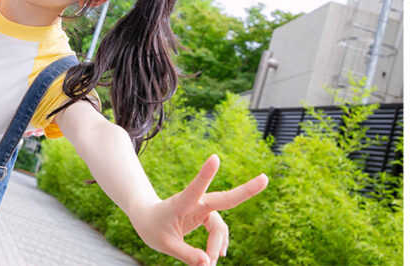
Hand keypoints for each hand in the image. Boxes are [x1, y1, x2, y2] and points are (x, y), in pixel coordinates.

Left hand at [128, 155, 267, 265]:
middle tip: (265, 179)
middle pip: (224, 199)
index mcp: (180, 203)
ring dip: (217, 245)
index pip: (195, 188)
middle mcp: (195, 201)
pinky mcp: (205, 214)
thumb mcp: (164, 244)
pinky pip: (218, 230)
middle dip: (246, 190)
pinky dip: (219, 243)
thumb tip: (208, 264)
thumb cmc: (152, 227)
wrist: (147, 217)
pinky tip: (218, 254)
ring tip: (209, 264)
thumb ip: (186, 254)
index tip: (215, 157)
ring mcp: (202, 207)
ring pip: (220, 227)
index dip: (206, 174)